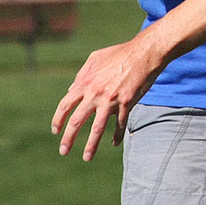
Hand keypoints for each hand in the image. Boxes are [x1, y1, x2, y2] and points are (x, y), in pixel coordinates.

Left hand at [51, 34, 163, 161]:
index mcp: (86, 82)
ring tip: (87, 157)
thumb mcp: (97, 57)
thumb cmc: (121, 52)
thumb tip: (71, 90)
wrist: (145, 52)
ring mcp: (111, 99)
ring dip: (90, 145)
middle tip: (64, 151)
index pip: (65, 105)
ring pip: (97, 128)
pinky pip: (120, 124)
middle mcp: (95, 93)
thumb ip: (82, 74)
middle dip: (68, 139)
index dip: (58, 120)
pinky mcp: (127, 103)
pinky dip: (117, 135)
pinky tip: (115, 142)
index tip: (56, 131)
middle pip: (77, 121)